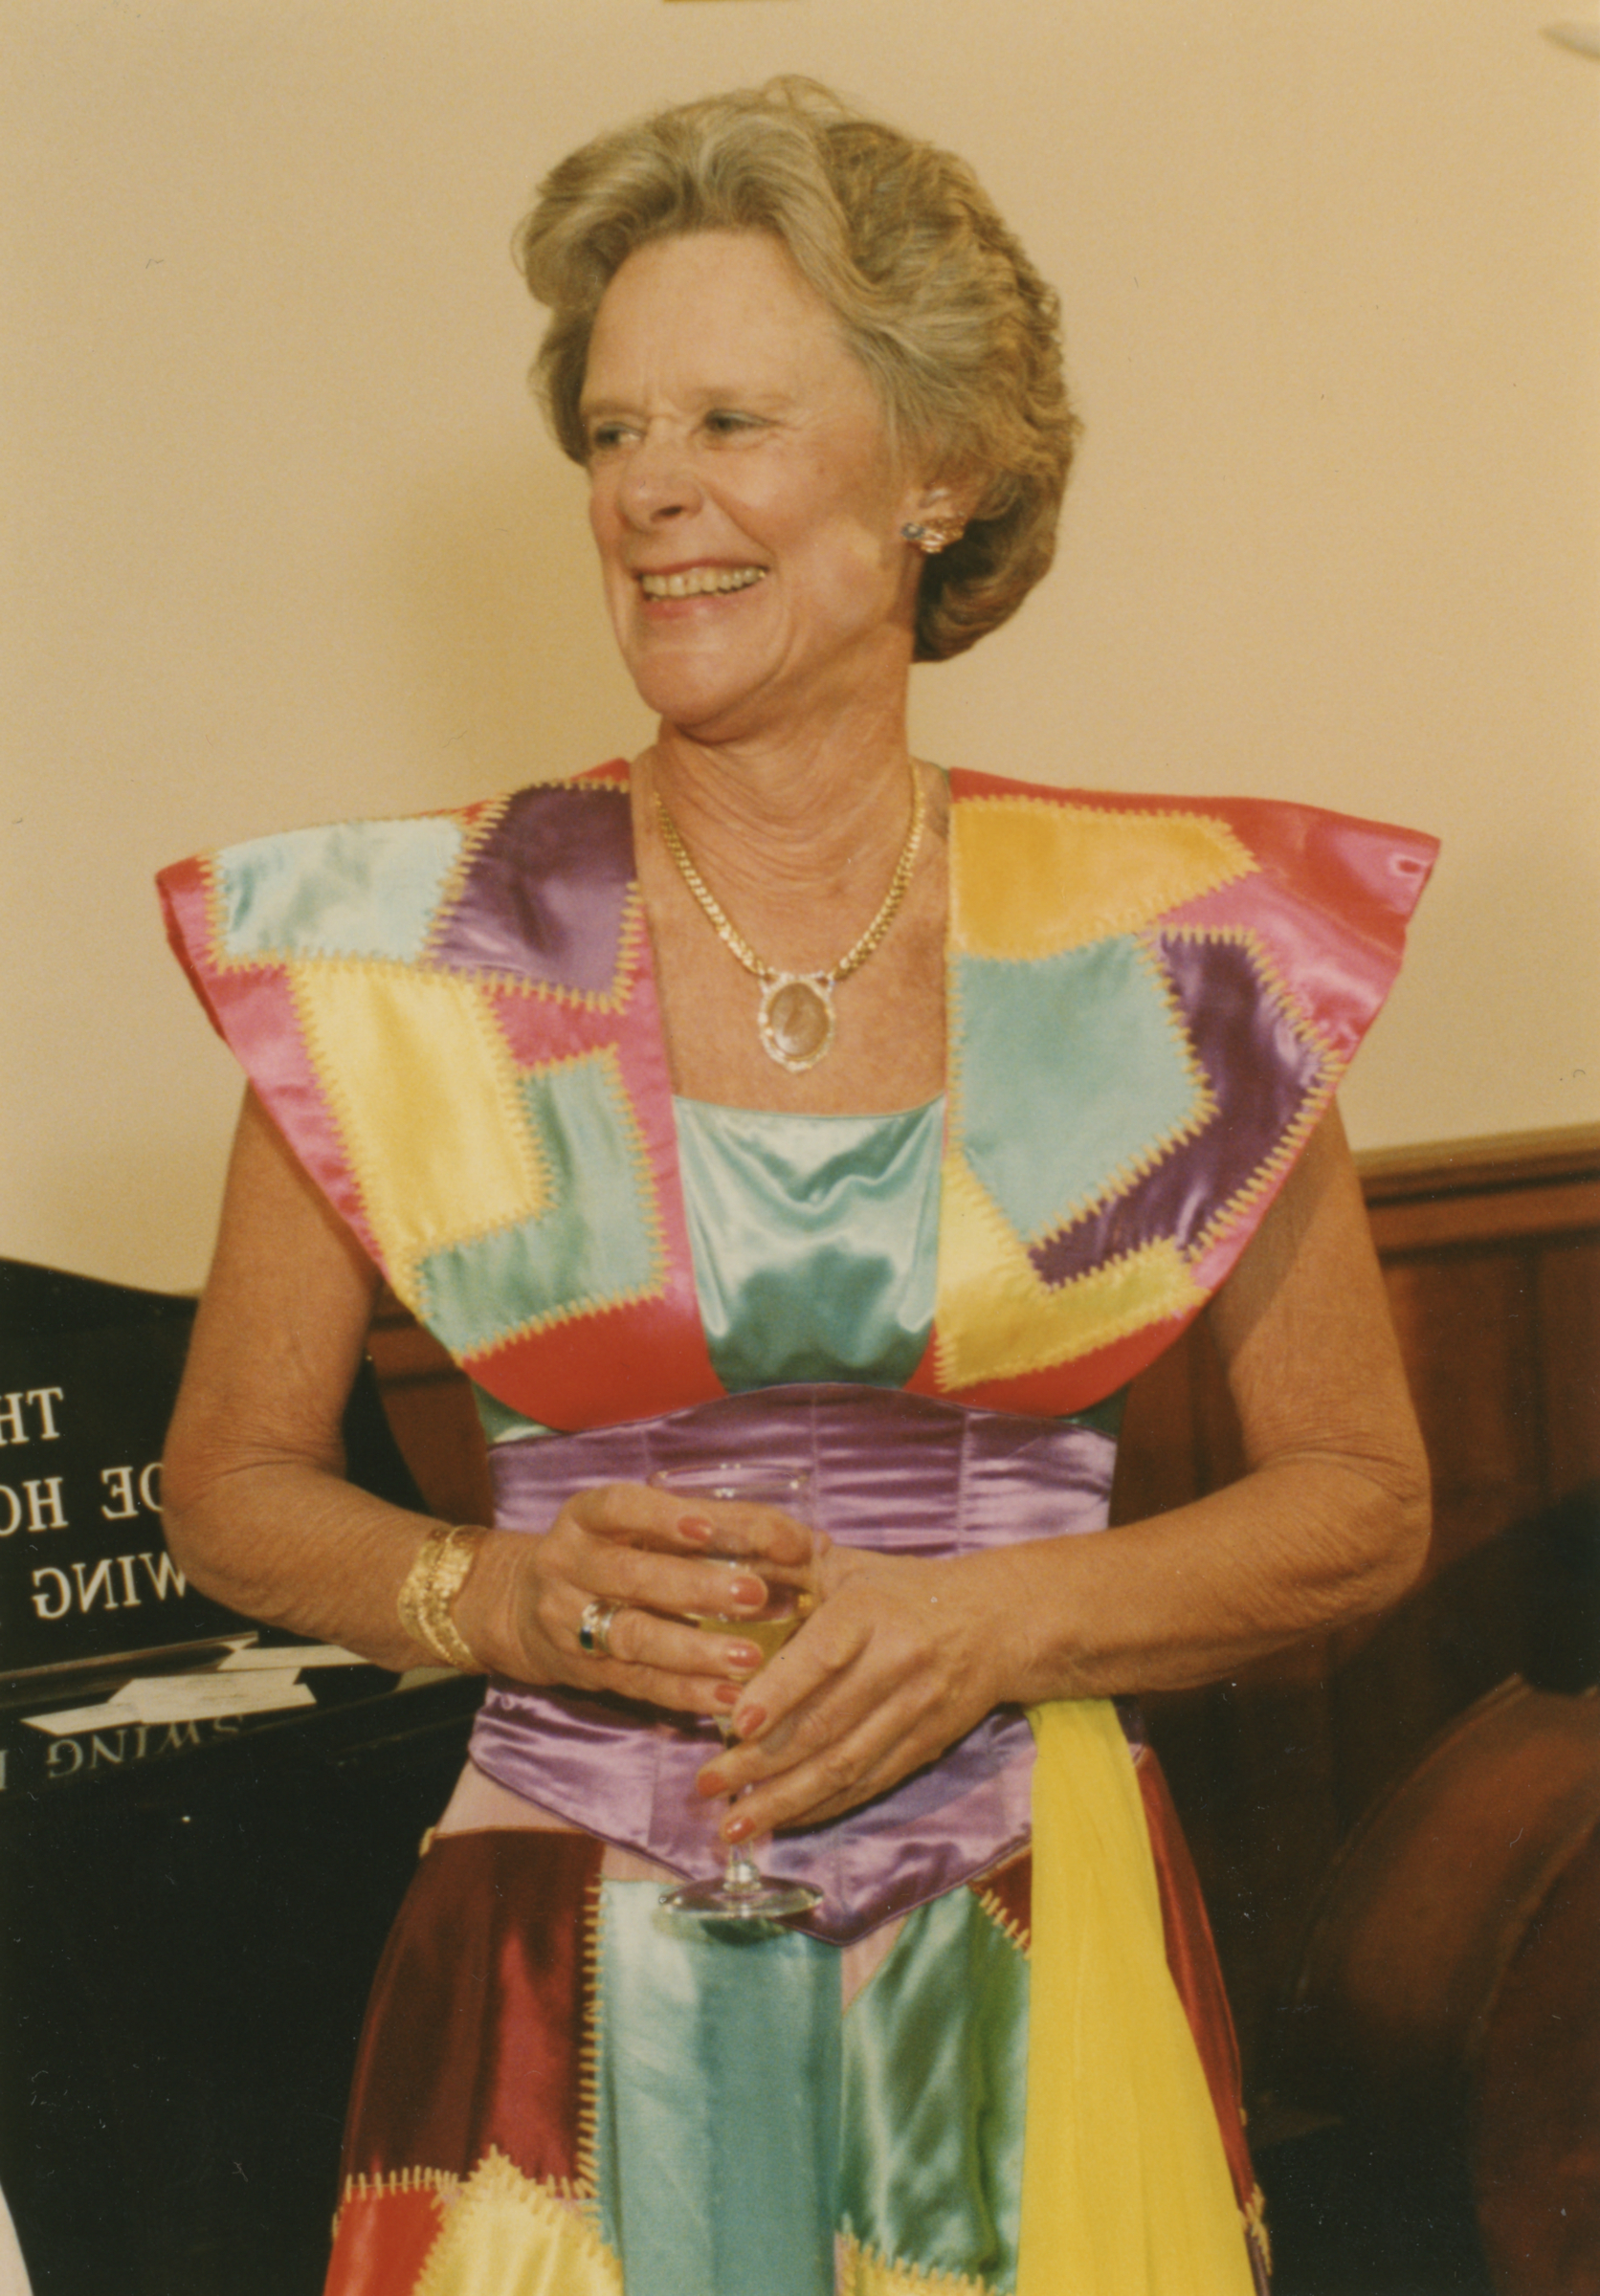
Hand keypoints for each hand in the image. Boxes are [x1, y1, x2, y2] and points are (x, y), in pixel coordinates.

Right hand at [453, 1481, 816, 1719]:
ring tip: (751, 1656)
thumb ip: (717, 1528)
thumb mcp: (639, 1527)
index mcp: (585, 1517)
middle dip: (696, 1586)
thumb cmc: (611, 1552)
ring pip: (634, 1636)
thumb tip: (810, 1543)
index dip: (662, 1516)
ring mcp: (571, 1622)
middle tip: (755, 1592)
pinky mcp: (586, 1672)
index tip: (709, 1527)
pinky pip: (639, 1684)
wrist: (522, 1609)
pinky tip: (730, 1695)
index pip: (619, 1507)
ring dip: (696, 1649)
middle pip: (631, 1575)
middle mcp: (570, 1565)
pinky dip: (687, 1692)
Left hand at [696, 1544, 1017, 1838]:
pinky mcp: (926, 1744)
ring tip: (735, 1822)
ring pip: (843, 1764)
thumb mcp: (850, 1565)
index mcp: (870, 1610)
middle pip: (824, 1722)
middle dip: (760, 1761)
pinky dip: (823, 1807)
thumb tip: (721, 1571)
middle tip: (707, 1783)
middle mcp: (896, 1662)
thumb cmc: (905, 1590)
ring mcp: (914, 1709)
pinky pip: (869, 1783)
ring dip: (785, 1799)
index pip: (823, 1655)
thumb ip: (789, 1569)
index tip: (737, 1723)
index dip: (781, 1691)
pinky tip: (784, 1821)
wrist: (998, 1621)